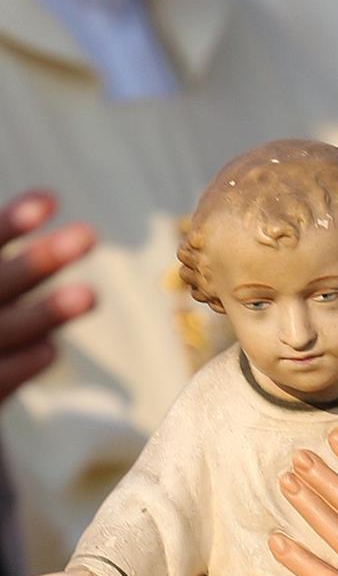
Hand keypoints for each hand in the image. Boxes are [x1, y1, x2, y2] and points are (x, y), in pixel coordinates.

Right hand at [0, 191, 95, 404]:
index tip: (52, 199)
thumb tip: (46, 202)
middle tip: (89, 236)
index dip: (11, 222)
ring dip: (45, 313)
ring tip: (91, 295)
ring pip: (4, 328)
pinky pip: (0, 377)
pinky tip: (50, 351)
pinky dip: (24, 363)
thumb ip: (4, 259)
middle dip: (40, 260)